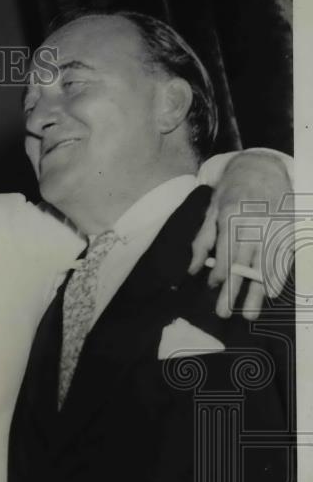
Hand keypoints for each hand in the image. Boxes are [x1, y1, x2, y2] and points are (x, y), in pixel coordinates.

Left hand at [188, 152, 292, 319]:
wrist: (261, 167)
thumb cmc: (231, 192)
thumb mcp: (211, 211)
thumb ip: (202, 240)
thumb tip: (191, 269)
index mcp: (232, 217)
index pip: (225, 253)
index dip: (219, 272)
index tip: (214, 287)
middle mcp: (256, 223)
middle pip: (244, 264)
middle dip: (234, 291)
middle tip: (225, 313)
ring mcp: (275, 226)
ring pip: (265, 265)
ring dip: (257, 291)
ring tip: (251, 313)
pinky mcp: (289, 227)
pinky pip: (284, 256)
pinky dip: (279, 275)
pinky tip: (273, 291)